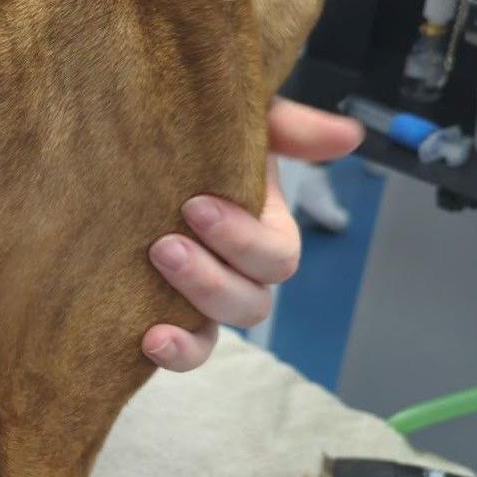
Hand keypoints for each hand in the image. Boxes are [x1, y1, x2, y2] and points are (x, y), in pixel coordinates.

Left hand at [141, 99, 362, 371]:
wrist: (126, 147)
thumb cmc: (191, 135)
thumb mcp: (242, 122)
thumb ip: (290, 129)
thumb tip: (350, 135)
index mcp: (261, 228)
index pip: (276, 257)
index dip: (243, 240)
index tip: (195, 205)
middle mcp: (236, 270)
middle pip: (251, 303)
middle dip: (210, 280)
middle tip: (164, 245)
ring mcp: (199, 298)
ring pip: (217, 330)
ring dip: (192, 319)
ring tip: (150, 284)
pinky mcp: (161, 312)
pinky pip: (184, 351)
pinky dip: (176, 353)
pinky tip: (148, 340)